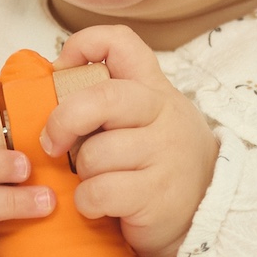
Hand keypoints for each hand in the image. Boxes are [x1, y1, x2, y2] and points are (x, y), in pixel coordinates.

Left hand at [43, 25, 217, 256]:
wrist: (205, 213)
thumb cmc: (157, 162)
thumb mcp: (145, 121)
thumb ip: (107, 103)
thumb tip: (51, 86)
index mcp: (153, 89)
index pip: (121, 43)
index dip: (83, 45)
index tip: (61, 70)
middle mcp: (163, 113)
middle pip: (103, 98)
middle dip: (65, 120)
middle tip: (53, 142)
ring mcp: (164, 154)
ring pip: (95, 154)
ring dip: (82, 173)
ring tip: (95, 181)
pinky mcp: (157, 195)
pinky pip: (99, 192)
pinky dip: (88, 203)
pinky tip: (101, 205)